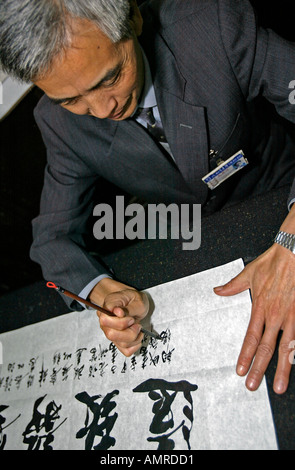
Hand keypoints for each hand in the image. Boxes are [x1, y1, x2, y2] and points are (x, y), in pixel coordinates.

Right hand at [90, 278, 148, 355]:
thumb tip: (118, 312)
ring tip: (138, 327)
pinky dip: (135, 345)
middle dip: (128, 331)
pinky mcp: (118, 341)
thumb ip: (128, 307)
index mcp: (107, 308)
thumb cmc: (134, 299)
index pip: (105, 320)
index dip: (121, 321)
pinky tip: (137, 335)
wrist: (134, 302)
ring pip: (120, 343)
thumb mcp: (136, 299)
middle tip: (135, 323)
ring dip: (134, 337)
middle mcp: (105, 321)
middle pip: (110, 334)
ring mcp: (110, 332)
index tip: (131, 317)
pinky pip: (126, 350)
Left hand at [214, 243, 294, 393]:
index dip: (245, 355)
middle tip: (252, 386)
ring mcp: (292, 316)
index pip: (251, 337)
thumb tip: (217, 291)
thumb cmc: (273, 262)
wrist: (294, 253)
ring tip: (278, 387)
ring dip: (282, 369)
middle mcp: (276, 315)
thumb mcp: (249, 273)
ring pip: (286, 348)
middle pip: (266, 348)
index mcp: (261, 307)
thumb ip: (233, 286)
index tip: (239, 370)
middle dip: (259, 369)